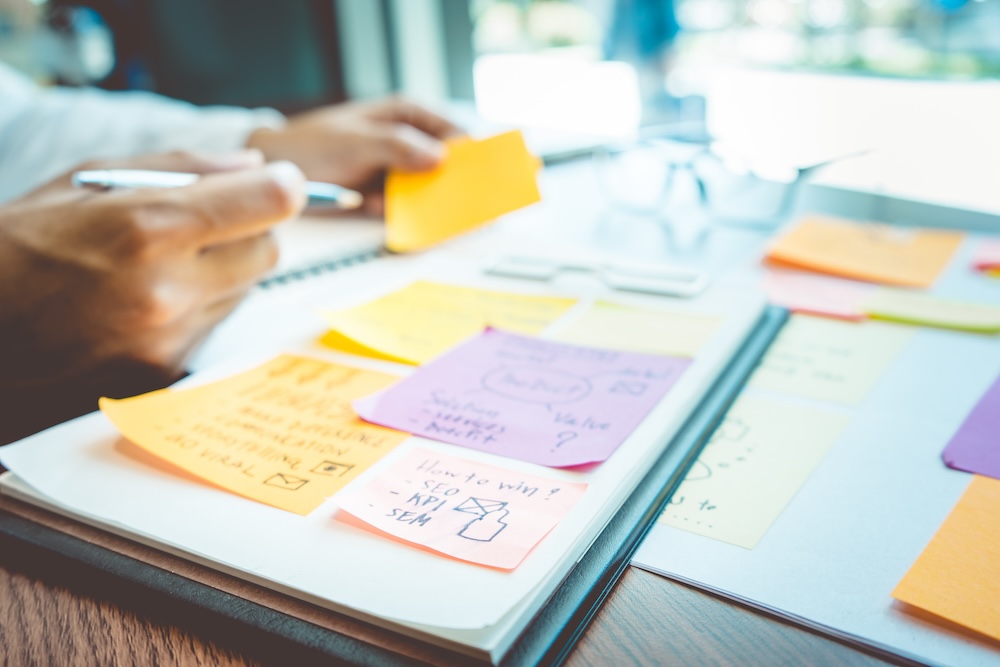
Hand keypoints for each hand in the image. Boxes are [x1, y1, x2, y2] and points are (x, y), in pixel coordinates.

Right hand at [0, 150, 306, 443]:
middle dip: (253, 229)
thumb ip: (185, 166)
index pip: (268, 204)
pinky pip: (215, 325)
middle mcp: (168, 289)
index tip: (279, 182)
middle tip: (215, 220)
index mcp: (150, 228)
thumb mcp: (93, 177)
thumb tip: (255, 168)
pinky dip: (201, 305)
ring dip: (226, 269)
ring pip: (245, 291)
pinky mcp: (163, 369)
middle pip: (269, 252)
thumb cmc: (27, 240)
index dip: (283, 187)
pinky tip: (152, 296)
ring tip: (166, 260)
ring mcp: (168, 336)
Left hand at [246, 96, 462, 214]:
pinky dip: (400, 214)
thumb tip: (442, 157)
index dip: (472, 153)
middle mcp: (408, 140)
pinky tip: (375, 209)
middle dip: (454, 185)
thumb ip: (400, 146)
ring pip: (429, 189)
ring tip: (417, 212)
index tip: (484, 176)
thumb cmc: (311, 144)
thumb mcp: (357, 141)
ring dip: (426, 204)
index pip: (454, 131)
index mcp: (408, 115)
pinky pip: (405, 207)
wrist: (275, 168)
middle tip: (464, 205)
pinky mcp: (384, 193)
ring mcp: (397, 168)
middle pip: (447, 164)